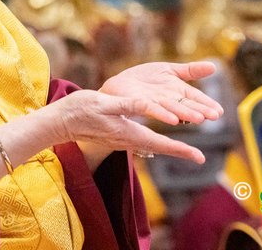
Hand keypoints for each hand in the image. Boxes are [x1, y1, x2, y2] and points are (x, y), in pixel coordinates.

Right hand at [50, 89, 207, 163]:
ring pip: (152, 144)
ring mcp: (122, 138)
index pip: (159, 142)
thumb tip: (146, 106)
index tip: (199, 158)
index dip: (180, 149)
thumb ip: (125, 105)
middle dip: (180, 151)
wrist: (62, 121)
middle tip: (199, 158)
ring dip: (171, 146)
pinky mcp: (118, 134)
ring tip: (187, 149)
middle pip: (159, 146)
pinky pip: (142, 139)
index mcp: (127, 133)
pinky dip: (157, 139)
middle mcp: (128, 139)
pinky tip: (160, 134)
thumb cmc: (80, 110)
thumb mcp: (103, 103)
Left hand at [100, 60, 222, 126]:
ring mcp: (155, 102)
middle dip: (200, 110)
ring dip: (186, 113)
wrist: (120, 85)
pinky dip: (163, 113)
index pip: (195, 97)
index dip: (207, 104)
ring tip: (198, 119)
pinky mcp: (141, 103)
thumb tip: (215, 67)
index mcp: (177, 91)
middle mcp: (169, 99)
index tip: (219, 111)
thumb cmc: (146, 79)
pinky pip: (153, 108)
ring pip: (173, 108)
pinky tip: (173, 119)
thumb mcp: (170, 70)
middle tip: (213, 116)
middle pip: (186, 105)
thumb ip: (191, 70)